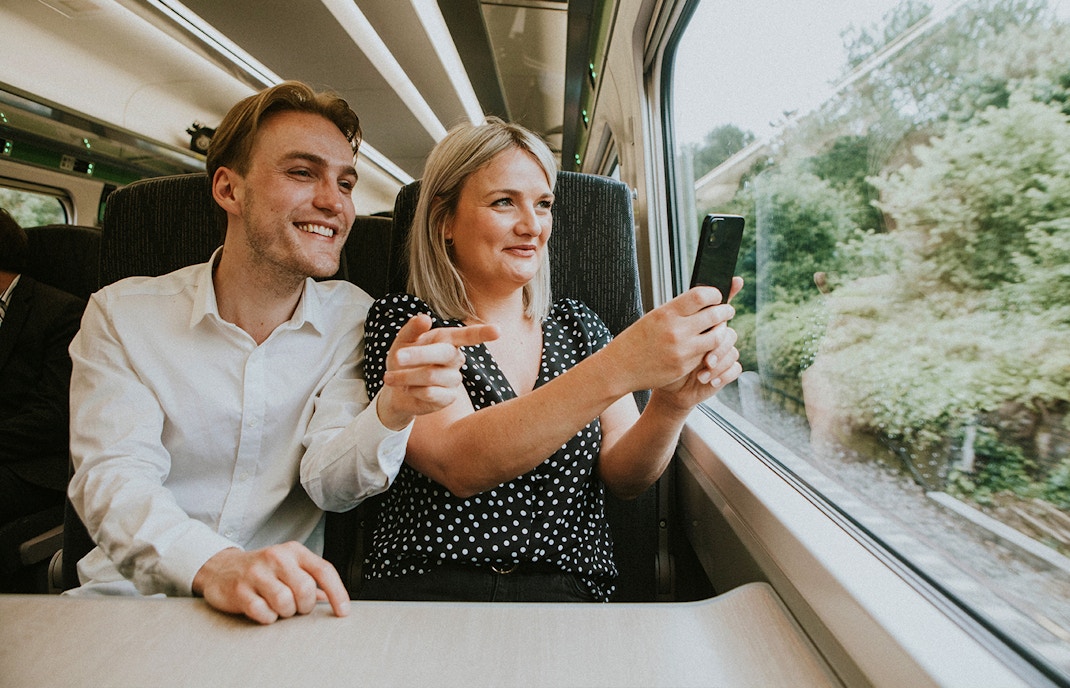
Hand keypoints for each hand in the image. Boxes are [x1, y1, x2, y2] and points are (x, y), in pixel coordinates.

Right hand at [192, 542, 349, 624]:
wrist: (221, 568)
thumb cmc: (262, 569)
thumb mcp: (289, 566)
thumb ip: (312, 579)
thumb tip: (333, 598)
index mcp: (294, 551)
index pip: (324, 570)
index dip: (338, 593)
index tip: (343, 612)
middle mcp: (277, 558)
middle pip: (305, 589)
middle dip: (304, 605)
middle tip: (296, 606)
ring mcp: (256, 573)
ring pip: (285, 602)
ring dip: (285, 612)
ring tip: (278, 607)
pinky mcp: (239, 590)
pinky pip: (263, 613)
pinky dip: (267, 617)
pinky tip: (263, 609)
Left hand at [376, 313, 498, 429]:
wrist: (394, 390)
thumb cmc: (401, 361)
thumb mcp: (401, 341)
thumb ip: (412, 329)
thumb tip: (425, 318)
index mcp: (447, 340)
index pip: (468, 336)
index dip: (482, 333)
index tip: (498, 331)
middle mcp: (455, 359)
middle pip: (444, 354)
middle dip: (418, 355)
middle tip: (397, 357)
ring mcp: (453, 379)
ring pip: (432, 376)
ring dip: (407, 376)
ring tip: (391, 376)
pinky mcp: (448, 398)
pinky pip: (431, 393)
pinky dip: (413, 390)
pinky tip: (407, 389)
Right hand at [605, 282, 737, 391]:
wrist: (620, 367)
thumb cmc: (637, 340)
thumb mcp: (653, 318)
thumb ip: (678, 311)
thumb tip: (704, 300)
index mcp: (666, 313)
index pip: (701, 296)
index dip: (715, 294)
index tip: (717, 296)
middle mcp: (676, 330)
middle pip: (714, 315)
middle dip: (725, 311)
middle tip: (728, 310)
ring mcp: (682, 350)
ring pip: (716, 338)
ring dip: (721, 332)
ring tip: (720, 329)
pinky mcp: (684, 367)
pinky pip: (705, 355)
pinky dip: (708, 349)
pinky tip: (705, 346)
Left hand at [657, 321, 741, 405]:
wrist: (668, 386)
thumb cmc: (665, 363)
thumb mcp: (669, 348)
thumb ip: (683, 335)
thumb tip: (691, 325)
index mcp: (701, 327)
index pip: (717, 320)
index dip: (717, 329)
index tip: (704, 338)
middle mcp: (713, 339)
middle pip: (729, 335)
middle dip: (719, 349)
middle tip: (707, 361)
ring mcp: (721, 355)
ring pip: (733, 352)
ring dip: (719, 366)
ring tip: (701, 377)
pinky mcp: (726, 370)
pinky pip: (736, 368)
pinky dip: (724, 376)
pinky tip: (712, 382)